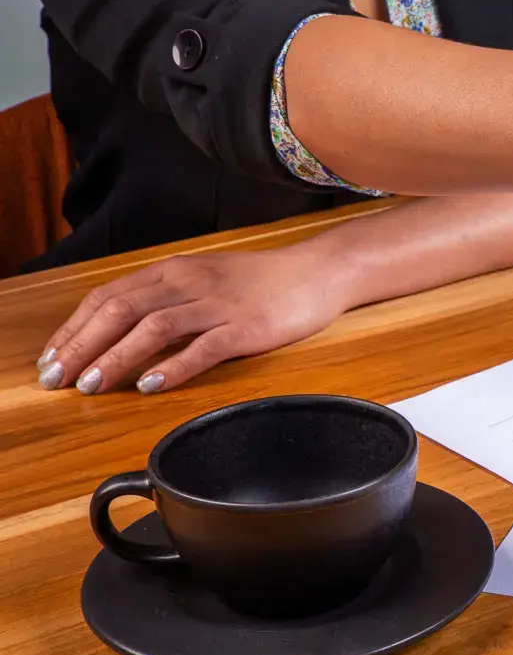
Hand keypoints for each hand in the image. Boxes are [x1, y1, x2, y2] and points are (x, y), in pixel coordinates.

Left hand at [36, 248, 350, 394]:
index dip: (74, 329)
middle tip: (57, 378)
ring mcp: (219, 304)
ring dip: (117, 357)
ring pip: (154, 328)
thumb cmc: (262, 281)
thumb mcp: (205, 278)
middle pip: (121, 310)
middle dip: (82, 346)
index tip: (52, 359)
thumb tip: (121, 327)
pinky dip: (172, 367)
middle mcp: (189, 282)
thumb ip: (166, 297)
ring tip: (92, 385)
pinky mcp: (247, 327)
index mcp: (173, 270)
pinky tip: (150, 385)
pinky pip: (203, 347)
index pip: (108, 296)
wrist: (318, 272)